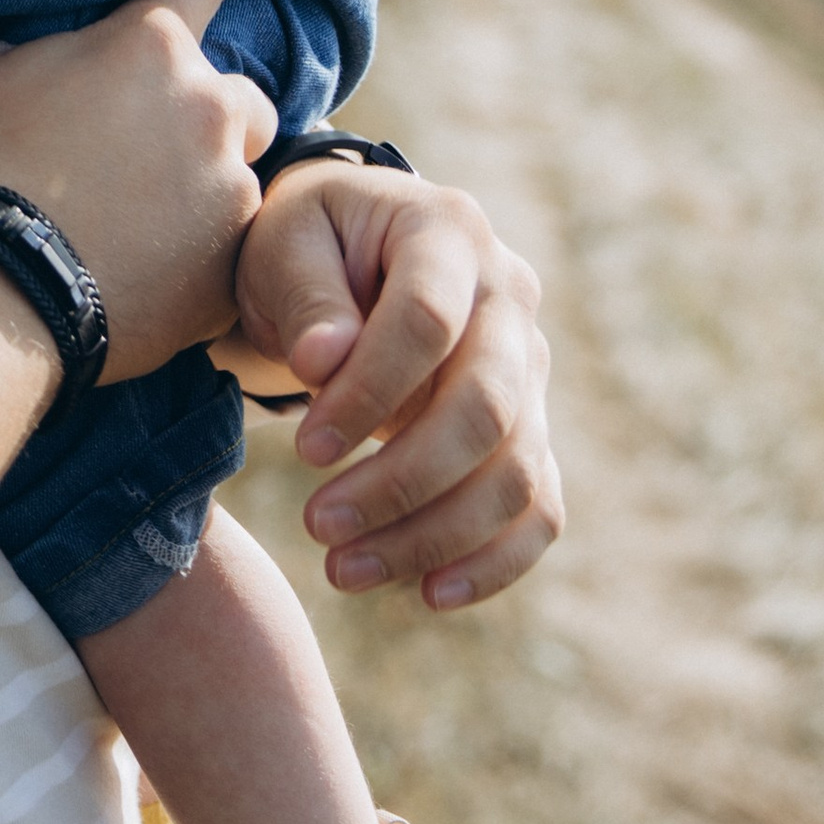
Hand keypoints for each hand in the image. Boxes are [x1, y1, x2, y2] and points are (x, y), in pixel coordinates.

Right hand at [0, 0, 273, 383]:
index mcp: (152, 47)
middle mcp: (209, 109)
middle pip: (241, 96)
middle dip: (208, 113)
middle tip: (150, 146)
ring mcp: (230, 192)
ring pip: (242, 175)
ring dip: (208, 185)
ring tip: (147, 217)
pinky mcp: (232, 268)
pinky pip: (233, 249)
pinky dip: (202, 254)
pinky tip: (151, 268)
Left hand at [236, 163, 561, 611]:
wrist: (346, 257)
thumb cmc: (306, 244)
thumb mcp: (284, 241)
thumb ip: (306, 296)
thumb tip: (325, 363)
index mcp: (448, 230)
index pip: (428, 321)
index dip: (369, 393)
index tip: (304, 450)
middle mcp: (509, 296)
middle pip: (487, 408)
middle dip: (402, 481)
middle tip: (317, 526)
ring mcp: (530, 366)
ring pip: (516, 470)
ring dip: (434, 534)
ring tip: (342, 569)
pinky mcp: (530, 428)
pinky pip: (538, 506)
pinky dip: (496, 560)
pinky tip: (430, 593)